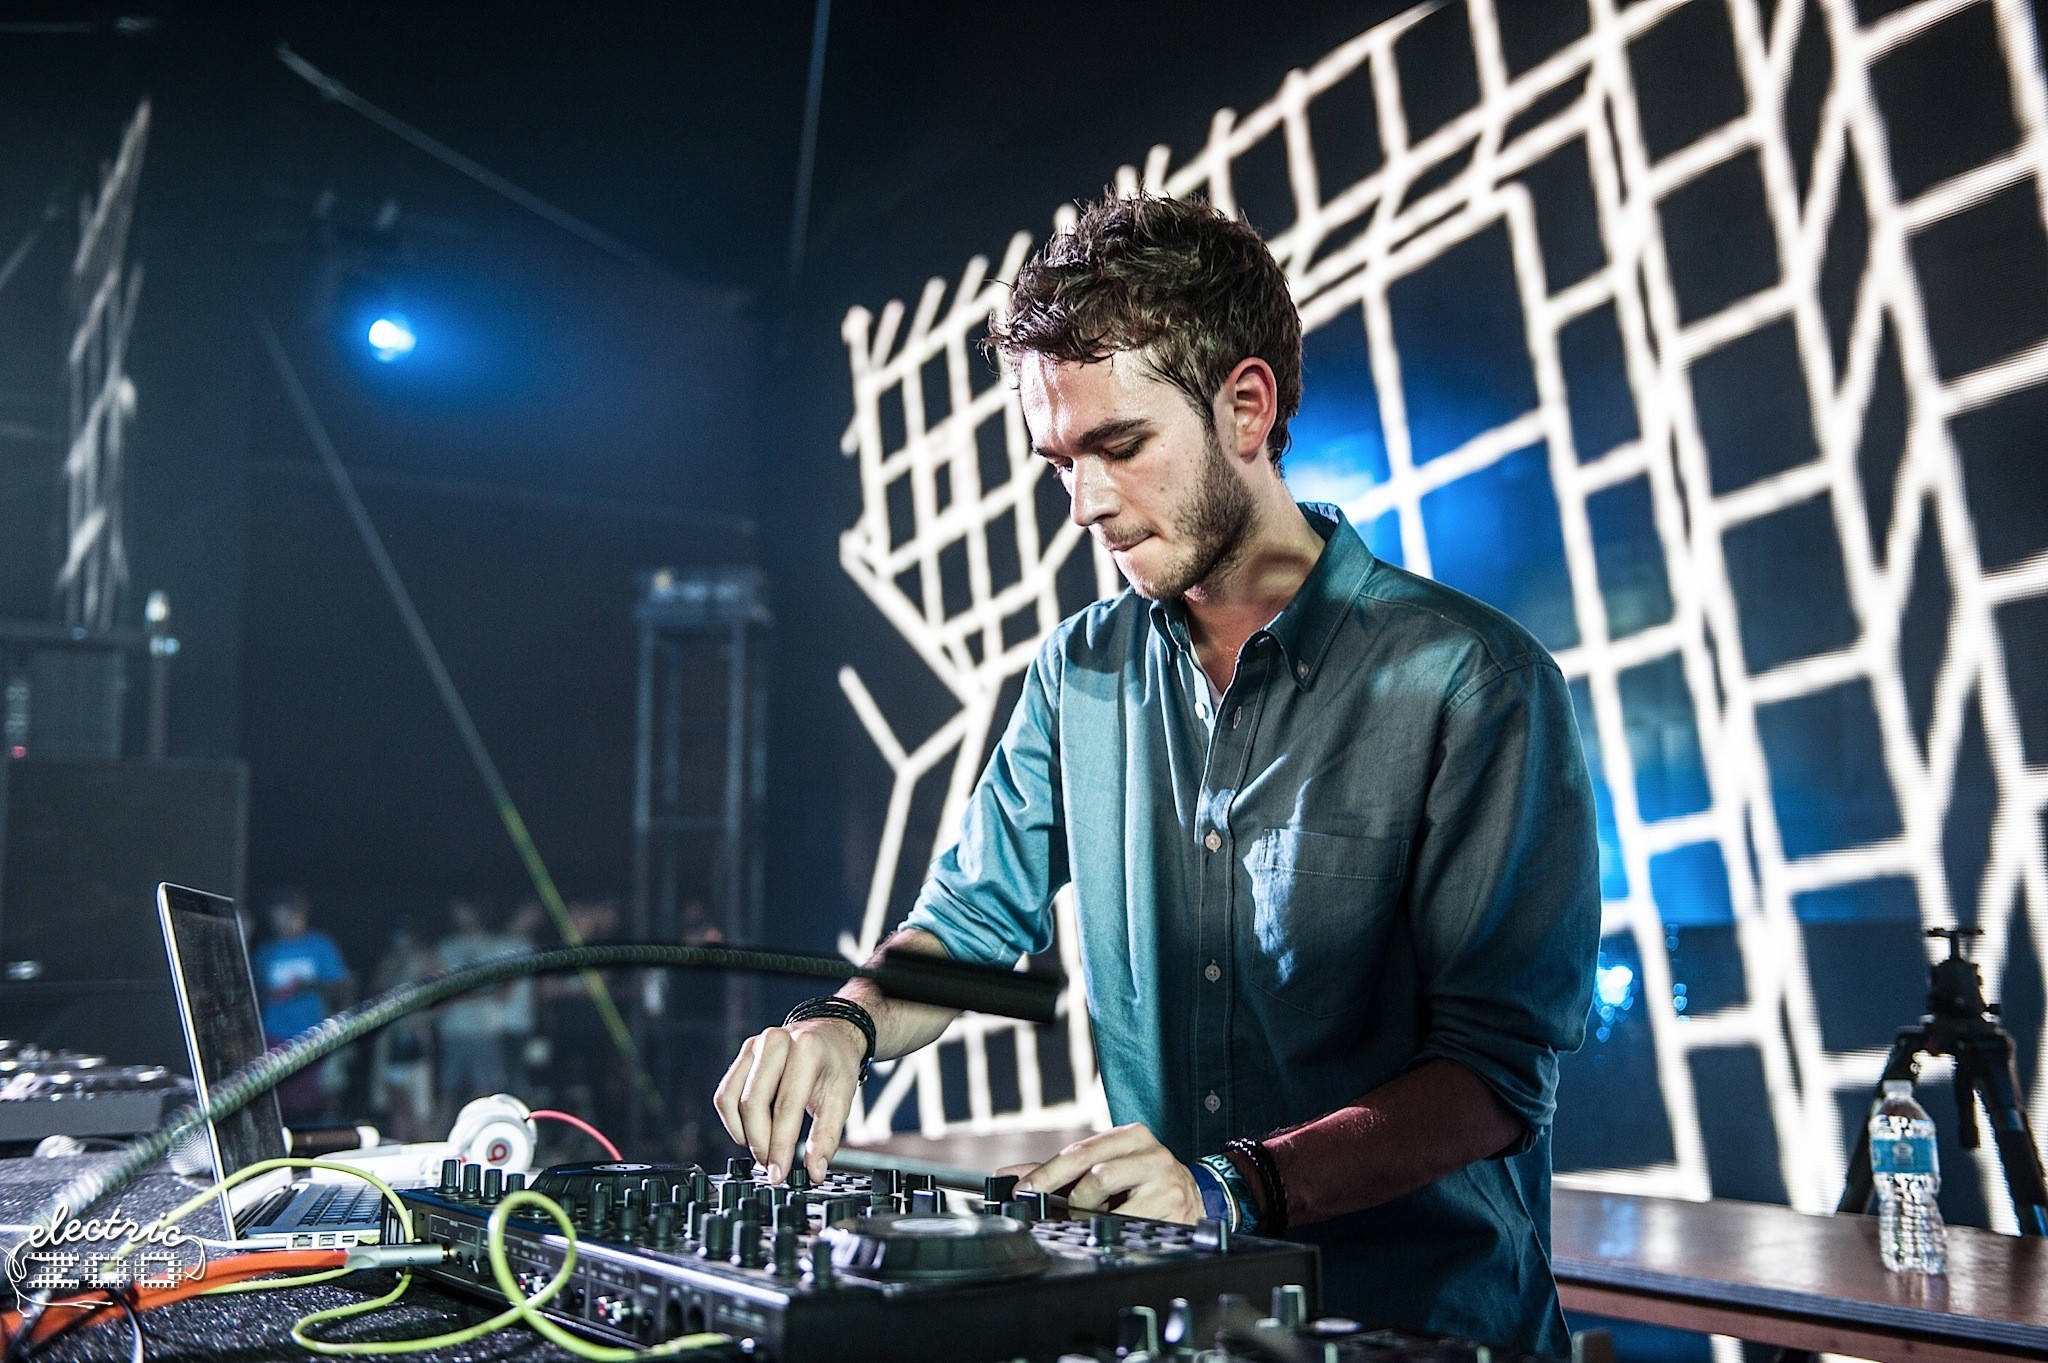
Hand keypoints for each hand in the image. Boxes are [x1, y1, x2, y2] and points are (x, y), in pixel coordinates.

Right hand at [712, 1018, 866, 1183]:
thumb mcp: (842, 1099)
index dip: (780, 1146)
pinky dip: (733, 1121)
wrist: (830, 1034)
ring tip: (763, 1150)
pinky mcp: (741, 1055)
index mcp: (807, 1049)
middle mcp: (775, 1041)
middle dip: (759, 1143)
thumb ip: (827, 1137)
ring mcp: (754, 1046)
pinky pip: (724, 1095)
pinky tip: (751, 1133)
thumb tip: (814, 1172)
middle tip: (770, 1166)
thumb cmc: (835, 1065)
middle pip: (752, 1103)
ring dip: (743, 1133)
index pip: (786, 1106)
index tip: (778, 1174)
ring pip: (732, 1100)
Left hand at [1013, 1123, 1202, 1223]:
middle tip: (1043, 1208)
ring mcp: (1163, 1178)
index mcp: (1131, 1136)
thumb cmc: (1141, 1184)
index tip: (1021, 1190)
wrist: (1196, 1199)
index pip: (1079, 1150)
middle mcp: (1149, 1151)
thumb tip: (1010, 1176)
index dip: (1045, 1172)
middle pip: (1091, 1169)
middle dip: (1059, 1192)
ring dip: (1088, 1211)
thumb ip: (1060, 1171)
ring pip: (1105, 1190)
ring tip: (1094, 1215)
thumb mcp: (1107, 1168)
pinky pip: (1125, 1220)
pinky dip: (1110, 1227)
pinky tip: (1114, 1225)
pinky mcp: (1173, 1206)